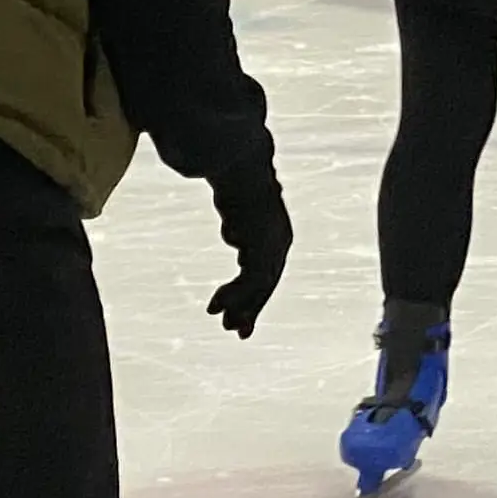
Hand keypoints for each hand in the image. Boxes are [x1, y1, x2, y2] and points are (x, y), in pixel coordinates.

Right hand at [207, 173, 291, 338]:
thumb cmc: (236, 184)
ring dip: (239, 305)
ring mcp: (273, 246)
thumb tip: (234, 232)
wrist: (240, 165)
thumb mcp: (239, 210)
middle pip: (266, 284)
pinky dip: (235, 295)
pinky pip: (250, 280)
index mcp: (277, 236)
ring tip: (219, 318)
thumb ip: (239, 226)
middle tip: (234, 331)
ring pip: (259, 286)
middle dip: (250, 309)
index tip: (239, 313)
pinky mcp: (262, 247)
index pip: (267, 273)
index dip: (254, 296)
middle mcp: (280, 243)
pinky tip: (217, 302)